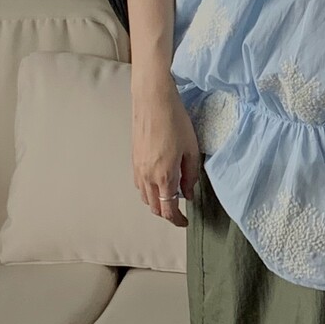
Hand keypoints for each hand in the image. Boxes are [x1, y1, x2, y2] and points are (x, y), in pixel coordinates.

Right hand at [131, 74, 201, 226]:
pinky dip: (148, 190)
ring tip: (170, 196)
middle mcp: (147, 176)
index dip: (177, 220)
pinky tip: (158, 182)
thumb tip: (188, 193)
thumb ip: (190, 175)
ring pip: (145, 197)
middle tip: (179, 212)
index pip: (168, 210)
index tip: (185, 222)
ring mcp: (138, 168)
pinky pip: (139, 184)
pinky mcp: (133, 159)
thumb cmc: (175, 121)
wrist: (153, 100)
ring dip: (157, 202)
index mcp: (164, 176)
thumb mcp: (191, 150)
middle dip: (167, 213)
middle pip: (154, 207)